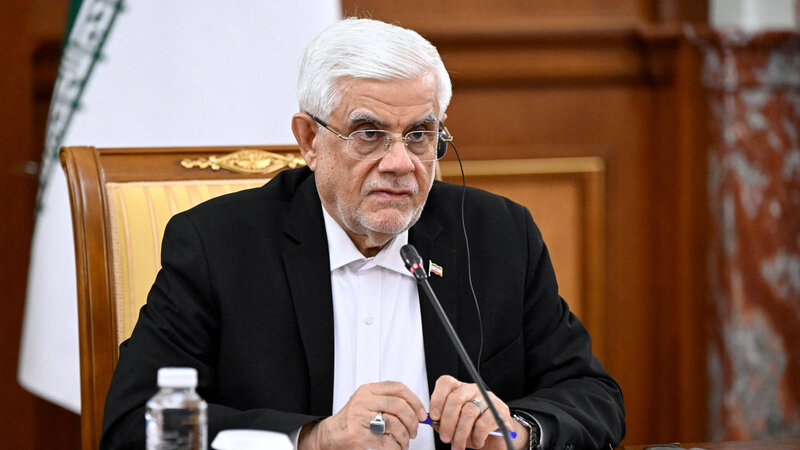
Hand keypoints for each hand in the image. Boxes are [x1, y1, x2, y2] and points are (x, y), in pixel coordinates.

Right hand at [298, 381, 427, 449]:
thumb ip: (388, 402)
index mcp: (368, 390)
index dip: (415, 401)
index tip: (421, 413)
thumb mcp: (367, 403)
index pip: (398, 388)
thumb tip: (417, 411)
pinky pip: (387, 441)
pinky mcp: (359, 436)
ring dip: (405, 437)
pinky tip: (395, 448)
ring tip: (404, 442)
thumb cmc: (352, 420)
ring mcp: (360, 418)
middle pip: (399, 406)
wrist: (330, 435)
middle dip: (412, 421)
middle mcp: (364, 401)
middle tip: (414, 430)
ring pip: (395, 424)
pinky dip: (396, 447)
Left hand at [429, 375, 528, 449]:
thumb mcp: (453, 424)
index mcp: (459, 389)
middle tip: (445, 438)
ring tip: (458, 446)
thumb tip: (432, 421)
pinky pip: (483, 424)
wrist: (496, 437)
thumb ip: (441, 421)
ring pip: (468, 413)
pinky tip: (476, 441)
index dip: (437, 399)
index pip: (446, 383)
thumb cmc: (472, 428)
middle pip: (455, 399)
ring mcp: (487, 399)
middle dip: (447, 422)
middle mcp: (473, 390)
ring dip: (460, 434)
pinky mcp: (500, 411)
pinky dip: (476, 437)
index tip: (434, 416)